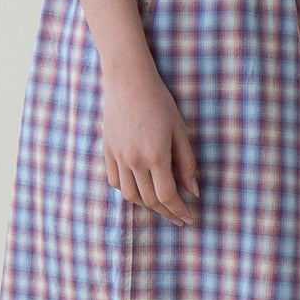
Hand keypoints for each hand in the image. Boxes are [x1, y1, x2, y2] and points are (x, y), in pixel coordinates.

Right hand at [100, 55, 198, 225]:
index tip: (189, 219)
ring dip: (147, 206)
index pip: (168, 196)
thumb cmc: (159, 101)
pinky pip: (115, 182)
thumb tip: (193, 191)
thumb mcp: (179, 130)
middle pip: (150, 200)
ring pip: (131, 196)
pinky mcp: (107, 151)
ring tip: (160, 206)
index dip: (179, 211)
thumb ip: (186, 163)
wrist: (128, 80)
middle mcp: (134, 161)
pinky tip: (139, 190)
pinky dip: (128, 192)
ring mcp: (118, 157)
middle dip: (166, 212)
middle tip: (179, 217)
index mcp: (156, 156)